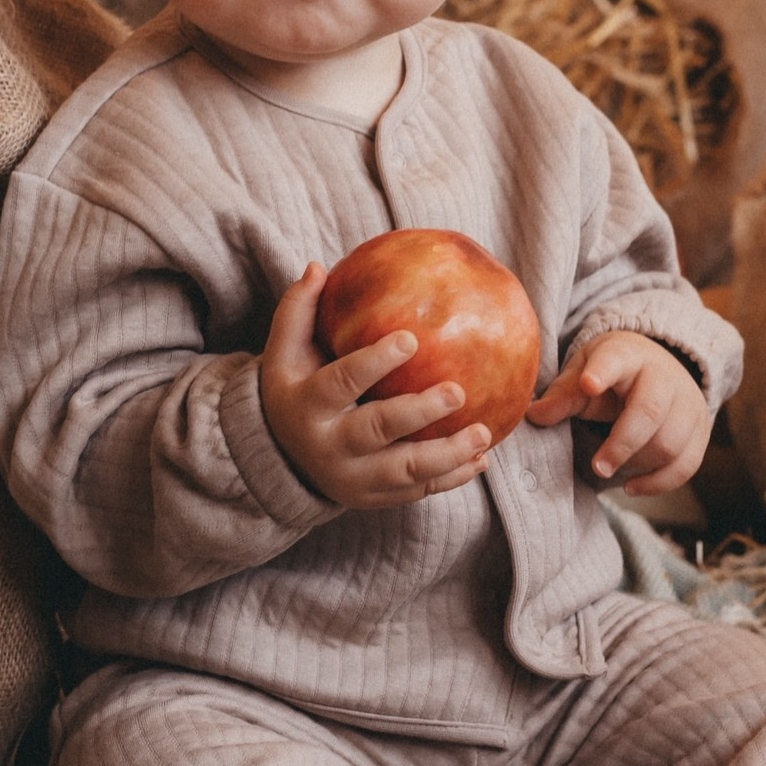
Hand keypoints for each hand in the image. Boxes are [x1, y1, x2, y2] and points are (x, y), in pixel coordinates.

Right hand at [259, 264, 492, 509]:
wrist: (281, 460)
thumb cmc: (293, 390)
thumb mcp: (283, 353)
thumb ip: (298, 310)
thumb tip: (318, 267)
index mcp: (308, 406)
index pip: (341, 382)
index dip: (374, 362)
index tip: (410, 339)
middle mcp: (329, 447)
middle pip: (377, 429)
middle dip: (419, 412)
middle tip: (458, 390)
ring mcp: (353, 479)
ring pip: (405, 471)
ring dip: (448, 455)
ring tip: (484, 434)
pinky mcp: (374, 499)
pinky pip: (418, 491)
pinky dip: (452, 479)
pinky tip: (483, 459)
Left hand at [526, 330, 708, 495]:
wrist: (657, 367)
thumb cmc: (611, 373)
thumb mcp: (583, 372)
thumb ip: (562, 396)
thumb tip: (533, 415)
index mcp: (626, 355)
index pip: (615, 360)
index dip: (603, 372)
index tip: (588, 384)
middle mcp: (663, 375)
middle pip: (649, 412)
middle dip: (622, 444)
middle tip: (597, 467)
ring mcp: (687, 402)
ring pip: (670, 443)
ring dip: (637, 464)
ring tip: (608, 468)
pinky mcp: (699, 429)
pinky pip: (686, 464)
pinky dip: (659, 482)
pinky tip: (631, 486)